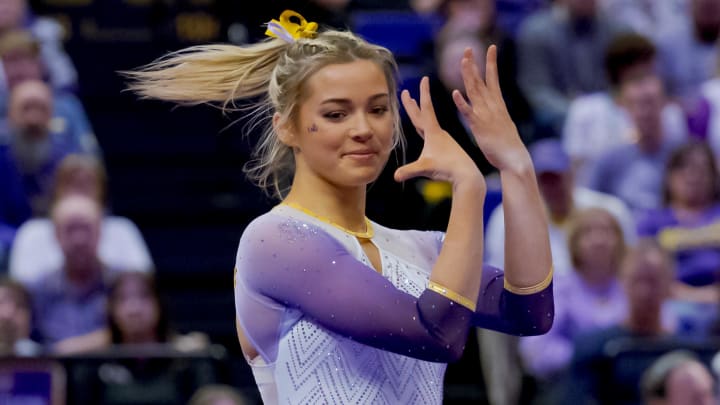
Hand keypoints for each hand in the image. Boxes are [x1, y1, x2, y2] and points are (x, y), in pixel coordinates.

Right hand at [395, 77, 484, 187]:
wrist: (467, 174)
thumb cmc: (447, 169)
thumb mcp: (426, 168)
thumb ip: (410, 171)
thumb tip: (395, 176)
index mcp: (433, 132)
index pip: (426, 108)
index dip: (424, 93)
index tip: (424, 78)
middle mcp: (438, 133)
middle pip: (423, 114)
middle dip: (413, 103)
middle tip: (406, 92)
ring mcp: (442, 139)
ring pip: (427, 123)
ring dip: (419, 113)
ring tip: (414, 107)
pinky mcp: (445, 147)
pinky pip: (432, 133)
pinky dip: (425, 127)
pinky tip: (426, 131)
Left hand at [453, 46, 530, 172]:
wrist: (515, 160)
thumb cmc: (509, 146)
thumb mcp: (503, 125)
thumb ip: (497, 115)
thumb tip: (496, 110)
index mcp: (499, 105)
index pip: (494, 79)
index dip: (491, 63)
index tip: (491, 48)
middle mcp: (493, 106)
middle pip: (482, 81)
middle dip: (475, 64)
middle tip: (468, 48)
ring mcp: (486, 115)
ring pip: (475, 92)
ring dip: (468, 76)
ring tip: (463, 61)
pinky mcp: (479, 127)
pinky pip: (468, 113)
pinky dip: (462, 102)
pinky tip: (454, 93)